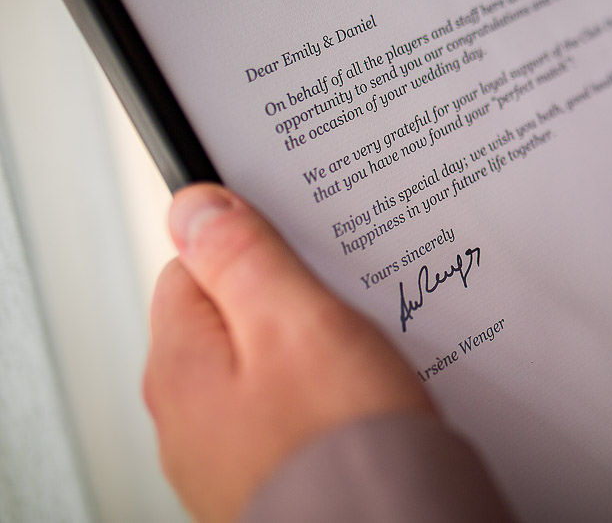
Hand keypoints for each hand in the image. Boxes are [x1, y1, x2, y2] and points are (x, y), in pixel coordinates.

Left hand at [144, 184, 433, 522]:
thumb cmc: (340, 446)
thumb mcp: (295, 321)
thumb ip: (243, 256)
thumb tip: (195, 207)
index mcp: (179, 366)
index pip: (189, 266)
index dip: (250, 245)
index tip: (297, 247)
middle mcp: (187, 417)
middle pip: (231, 319)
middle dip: (286, 302)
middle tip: (338, 308)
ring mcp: (227, 454)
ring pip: (265, 369)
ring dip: (308, 355)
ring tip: (358, 359)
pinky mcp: (271, 477)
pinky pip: (291, 414)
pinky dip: (323, 401)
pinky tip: (359, 404)